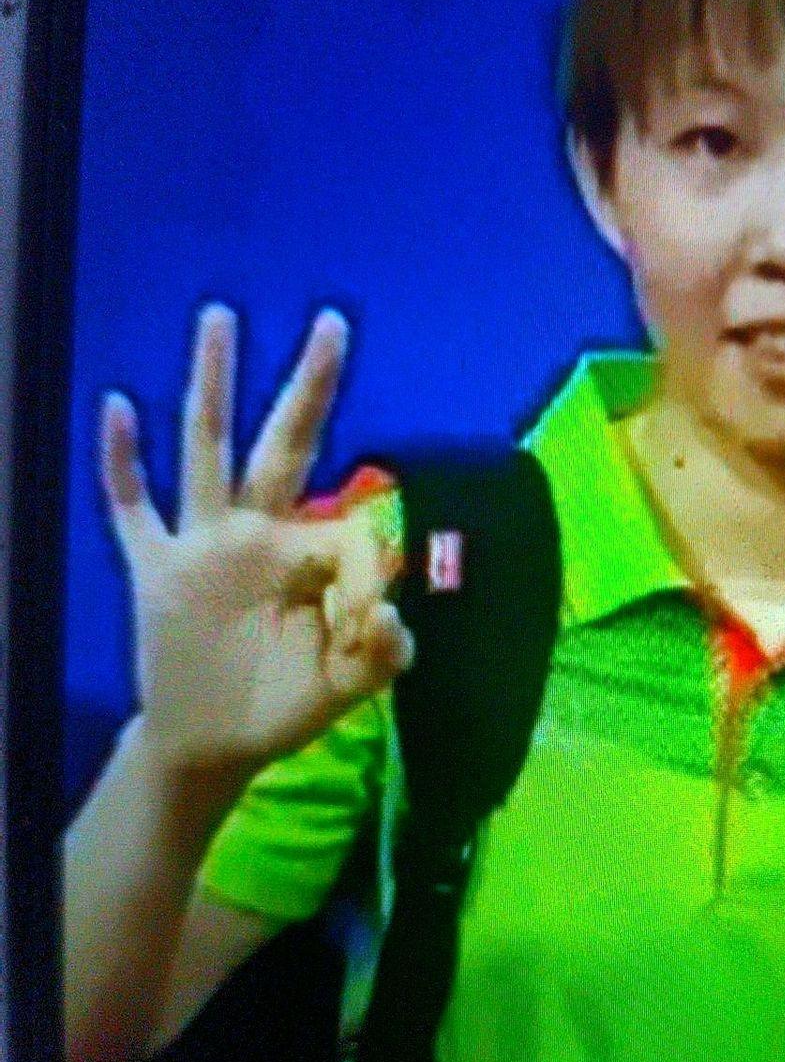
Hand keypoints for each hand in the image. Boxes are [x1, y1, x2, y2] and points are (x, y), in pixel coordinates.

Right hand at [100, 303, 412, 772]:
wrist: (210, 744)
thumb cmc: (284, 703)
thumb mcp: (343, 686)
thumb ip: (379, 656)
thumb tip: (390, 611)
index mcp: (310, 555)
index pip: (347, 529)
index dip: (366, 574)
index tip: (369, 626)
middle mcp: (258, 533)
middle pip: (285, 444)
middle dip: (311, 386)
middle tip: (334, 322)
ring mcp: (203, 544)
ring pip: (208, 448)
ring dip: (213, 385)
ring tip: (221, 316)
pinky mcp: (155, 568)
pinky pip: (134, 508)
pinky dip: (122, 462)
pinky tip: (118, 406)